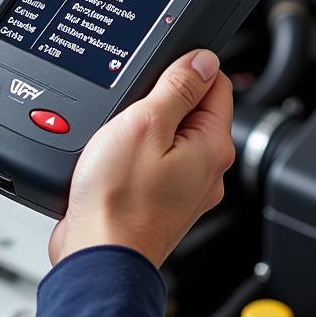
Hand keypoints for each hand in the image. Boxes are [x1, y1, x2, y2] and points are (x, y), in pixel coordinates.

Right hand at [49, 50, 234, 269]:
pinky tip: (111, 157)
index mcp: (213, 147)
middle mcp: (206, 170)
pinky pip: (151, 162)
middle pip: (192, 110)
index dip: (187, 67)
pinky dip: (133, 153)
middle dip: (161, 98)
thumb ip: (178, 87)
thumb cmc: (119, 200)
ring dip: (143, 126)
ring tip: (117, 134)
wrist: (97, 256)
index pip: (217, 83)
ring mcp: (183, 189)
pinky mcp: (158, 202)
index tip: (158, 70)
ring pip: (168, 136)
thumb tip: (203, 59)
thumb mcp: (146, 123)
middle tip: (130, 107)